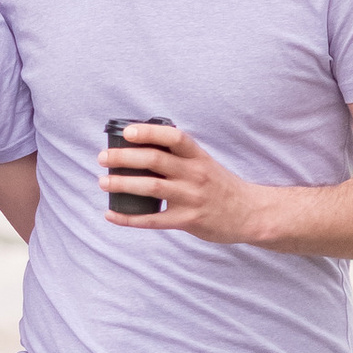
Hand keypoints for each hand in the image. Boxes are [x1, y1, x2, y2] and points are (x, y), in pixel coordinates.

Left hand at [98, 122, 268, 243]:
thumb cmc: (221, 186)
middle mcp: (195, 174)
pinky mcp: (188, 220)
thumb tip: (142, 146)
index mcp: (198, 156)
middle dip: (125, 157)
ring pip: (151, 187)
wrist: (249, 213)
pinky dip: (129, 218)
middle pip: (155, 160)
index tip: (127, 132)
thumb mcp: (205, 164)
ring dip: (123, 183)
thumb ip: (179, 156)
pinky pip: (154, 220)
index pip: (174, 137)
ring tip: (103, 182)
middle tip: (103, 158)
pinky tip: (111, 214)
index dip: (149, 132)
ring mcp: (192, 198)